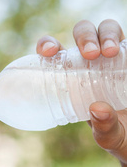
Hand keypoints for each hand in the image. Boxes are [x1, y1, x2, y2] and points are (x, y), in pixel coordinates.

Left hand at [36, 19, 126, 166]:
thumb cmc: (118, 134)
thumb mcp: (110, 138)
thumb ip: (105, 129)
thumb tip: (97, 109)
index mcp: (72, 77)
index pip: (55, 53)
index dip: (47, 44)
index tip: (49, 52)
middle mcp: (91, 61)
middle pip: (82, 32)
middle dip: (84, 37)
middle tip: (91, 55)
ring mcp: (112, 55)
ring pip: (106, 29)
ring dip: (107, 34)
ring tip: (110, 52)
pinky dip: (125, 41)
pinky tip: (125, 50)